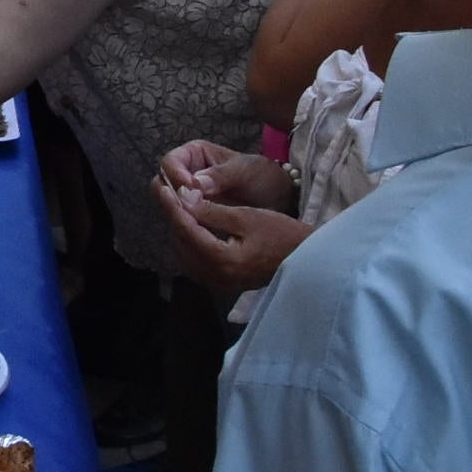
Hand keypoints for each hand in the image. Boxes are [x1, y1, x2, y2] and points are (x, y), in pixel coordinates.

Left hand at [153, 172, 310, 294]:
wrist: (307, 258)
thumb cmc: (282, 233)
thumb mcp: (247, 216)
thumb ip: (212, 211)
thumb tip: (182, 198)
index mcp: (223, 261)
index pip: (186, 231)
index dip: (173, 206)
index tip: (163, 187)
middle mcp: (217, 277)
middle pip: (182, 244)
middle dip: (174, 218)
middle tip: (168, 194)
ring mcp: (220, 283)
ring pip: (185, 256)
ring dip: (180, 231)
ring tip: (178, 207)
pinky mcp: (224, 283)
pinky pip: (195, 264)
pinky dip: (190, 244)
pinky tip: (192, 227)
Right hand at [157, 141, 298, 213]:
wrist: (280, 200)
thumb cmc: (263, 177)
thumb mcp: (247, 171)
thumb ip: (221, 175)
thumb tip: (195, 185)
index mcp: (194, 155)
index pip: (170, 162)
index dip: (176, 175)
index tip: (191, 190)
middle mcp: (186, 174)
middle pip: (162, 184)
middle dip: (172, 198)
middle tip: (191, 210)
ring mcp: (189, 197)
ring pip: (169, 205)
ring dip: (178, 215)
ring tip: (197, 223)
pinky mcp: (195, 216)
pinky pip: (181, 221)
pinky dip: (186, 227)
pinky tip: (199, 233)